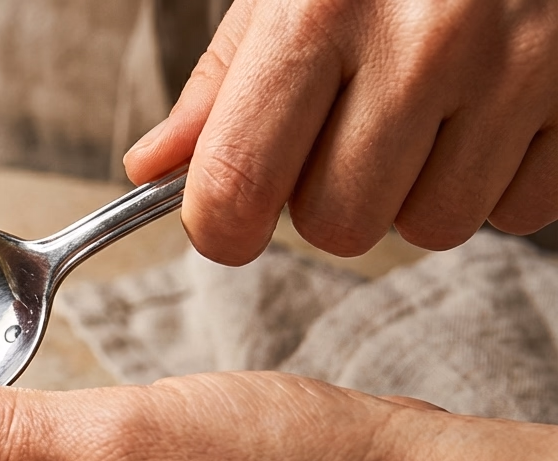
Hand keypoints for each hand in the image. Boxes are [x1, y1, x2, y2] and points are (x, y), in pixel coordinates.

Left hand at [125, 0, 557, 263]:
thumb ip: (222, 83)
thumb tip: (153, 169)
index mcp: (321, 10)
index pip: (238, 184)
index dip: (220, 226)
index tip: (227, 218)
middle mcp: (422, 40)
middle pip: (338, 224)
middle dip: (331, 200)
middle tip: (350, 134)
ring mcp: (516, 67)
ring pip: (432, 228)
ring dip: (417, 193)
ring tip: (428, 114)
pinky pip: (519, 212)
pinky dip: (496, 182)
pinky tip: (488, 114)